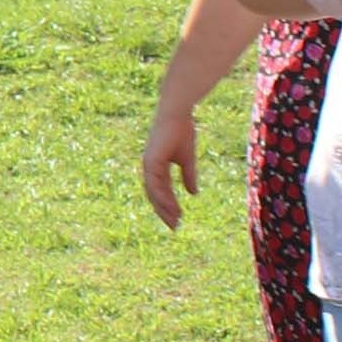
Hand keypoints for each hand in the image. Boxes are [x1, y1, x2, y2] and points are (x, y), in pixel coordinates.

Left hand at [140, 106, 199, 230]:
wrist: (177, 115)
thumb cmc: (181, 132)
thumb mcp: (187, 159)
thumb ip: (188, 176)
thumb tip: (193, 193)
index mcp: (156, 167)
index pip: (159, 191)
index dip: (167, 206)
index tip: (177, 219)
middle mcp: (150, 168)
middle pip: (154, 196)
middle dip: (164, 212)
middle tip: (174, 227)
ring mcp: (148, 165)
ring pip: (154, 193)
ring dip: (164, 208)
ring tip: (175, 221)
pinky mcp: (151, 161)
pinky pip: (155, 184)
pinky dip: (163, 197)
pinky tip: (172, 207)